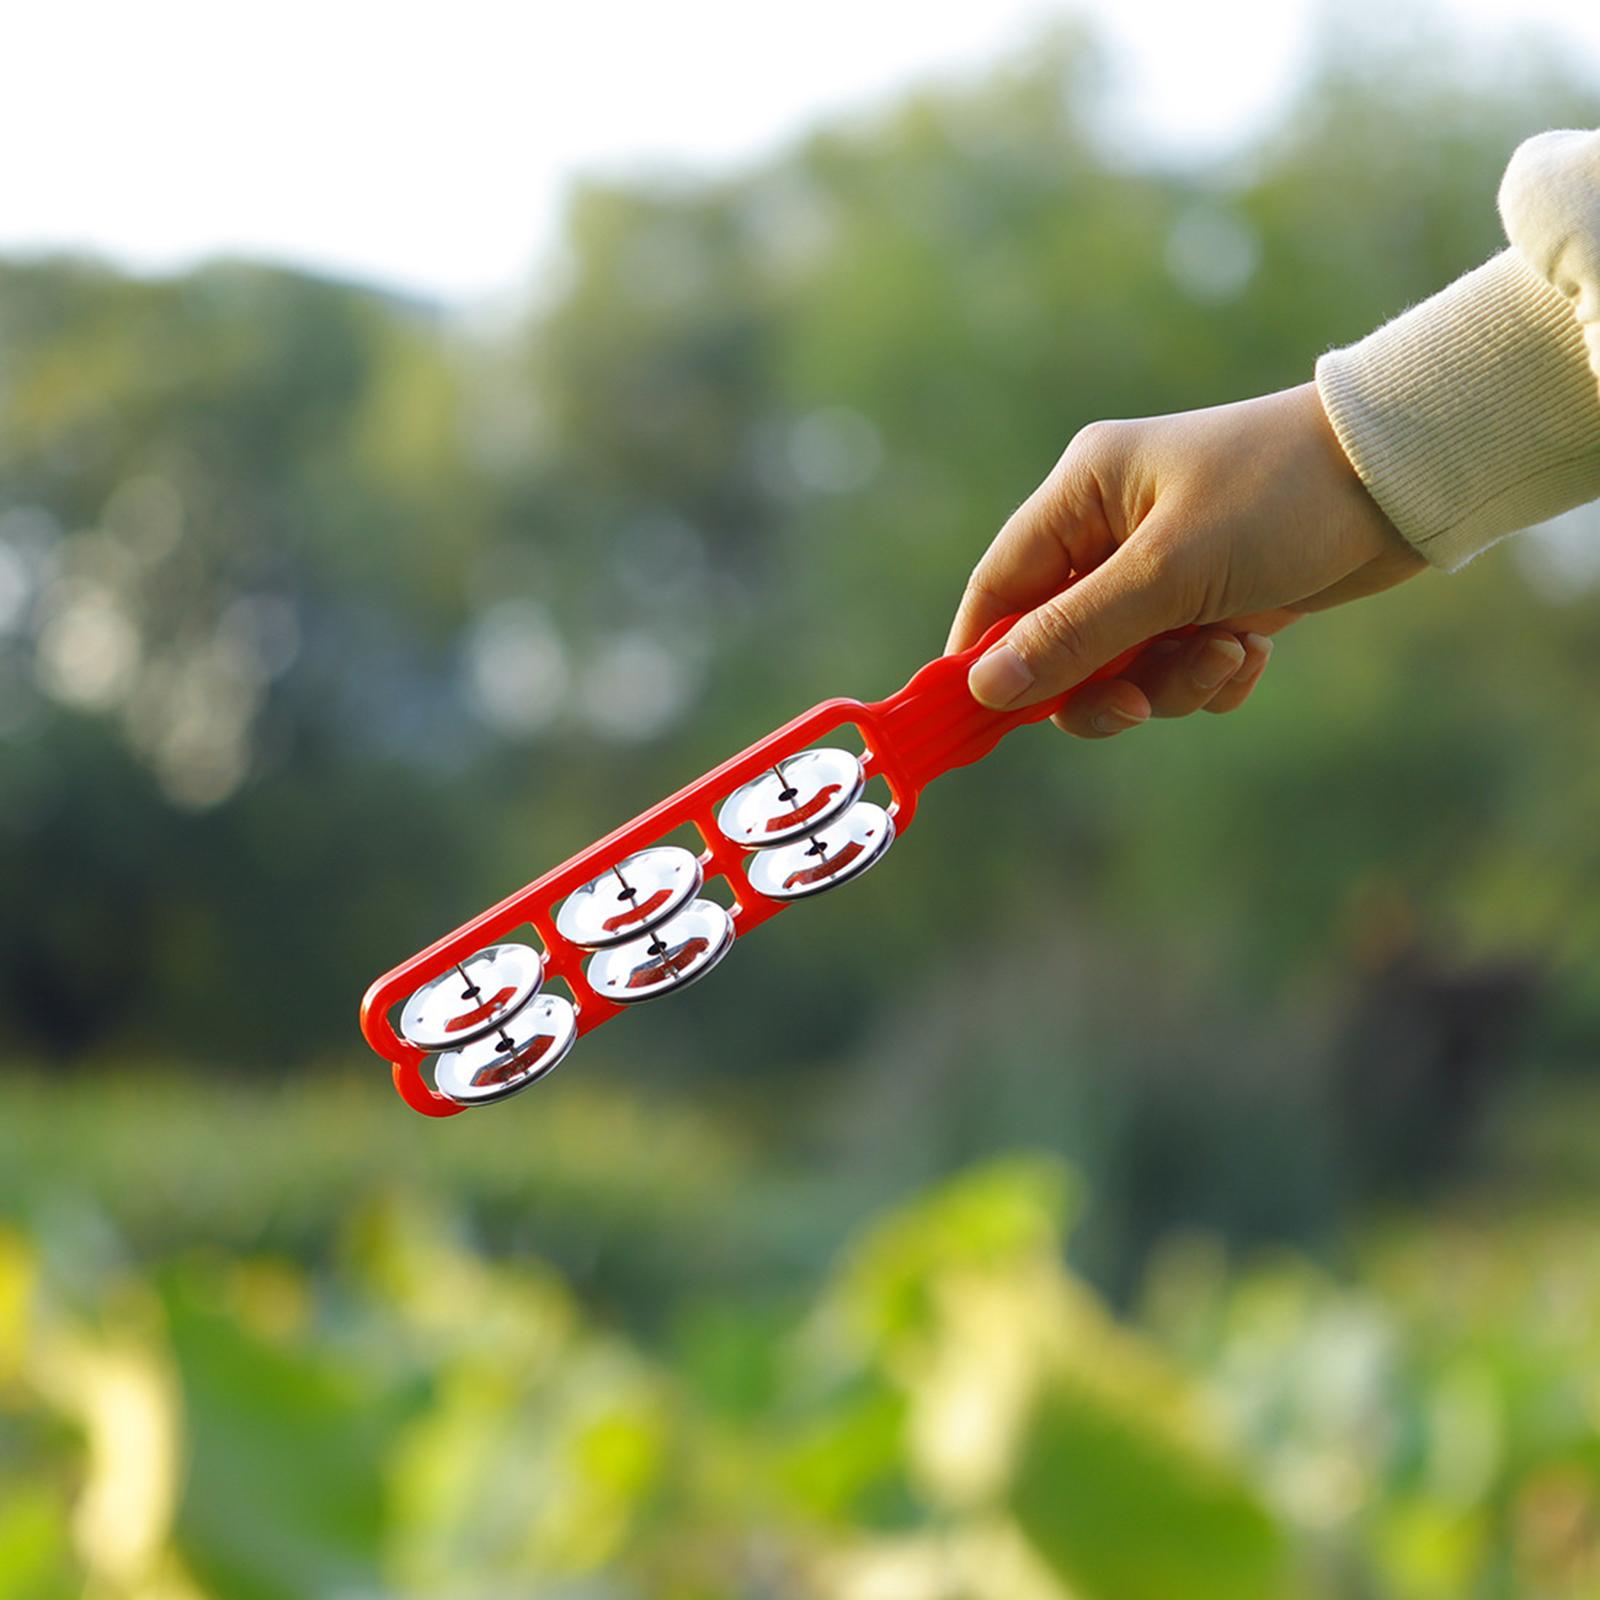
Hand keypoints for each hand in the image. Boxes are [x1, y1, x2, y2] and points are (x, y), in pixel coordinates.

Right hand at [946, 383, 1425, 736]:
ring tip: (1231, 650)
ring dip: (1173, 680)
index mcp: (1082, 495)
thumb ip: (1073, 634)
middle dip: (1105, 683)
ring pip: (1126, 665)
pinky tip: (1255, 648)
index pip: (999, 587)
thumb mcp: (1167, 574)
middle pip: (1061, 643)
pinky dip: (1211, 673)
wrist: (1406, 477)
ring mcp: (1165, 565)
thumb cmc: (1278, 499)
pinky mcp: (1215, 596)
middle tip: (1139, 705)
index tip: (980, 721)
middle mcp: (1113, 529)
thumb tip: (986, 688)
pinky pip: (1179, 664)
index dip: (986, 657)